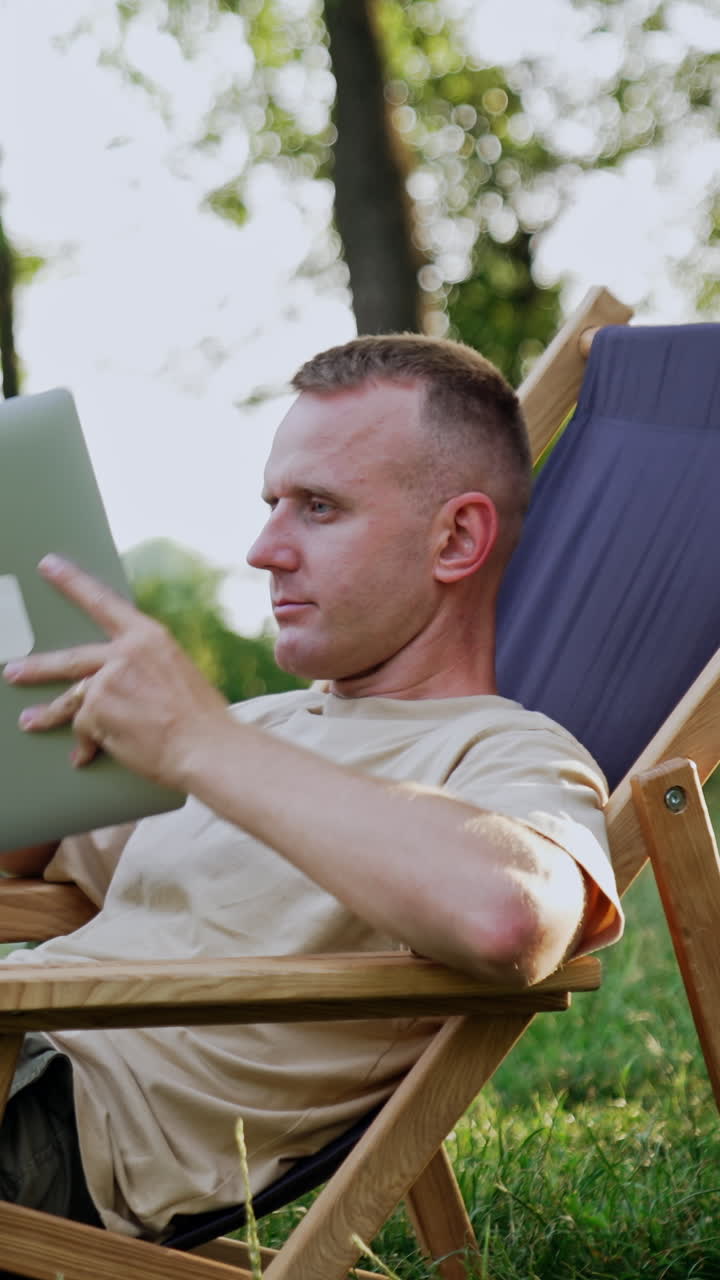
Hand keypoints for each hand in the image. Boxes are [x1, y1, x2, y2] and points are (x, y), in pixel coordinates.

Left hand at [2, 555, 227, 786]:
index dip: (72, 581)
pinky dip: (87, 745)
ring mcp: (108, 680)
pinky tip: (88, 755)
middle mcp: (125, 652)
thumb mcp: (177, 675)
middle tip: (13, 669)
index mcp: (149, 637)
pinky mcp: (97, 709)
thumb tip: (118, 685)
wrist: (207, 747)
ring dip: (46, 714)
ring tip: (30, 720)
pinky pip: (83, 728)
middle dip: (38, 666)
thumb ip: (143, 669)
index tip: (49, 565)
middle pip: (70, 658)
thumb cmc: (201, 719)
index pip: (103, 601)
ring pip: (70, 699)